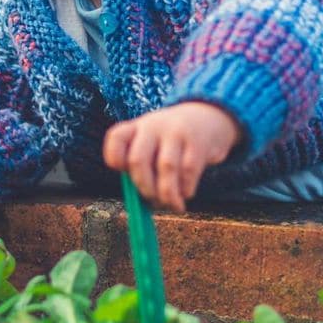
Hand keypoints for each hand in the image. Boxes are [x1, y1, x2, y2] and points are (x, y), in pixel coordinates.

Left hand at [102, 102, 241, 212]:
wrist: (207, 117)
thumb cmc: (172, 141)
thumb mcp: (153, 144)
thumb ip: (144, 168)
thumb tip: (142, 204)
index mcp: (136, 127)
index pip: (116, 138)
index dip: (115, 159)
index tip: (124, 173)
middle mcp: (152, 126)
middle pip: (138, 159)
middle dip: (144, 186)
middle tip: (152, 200)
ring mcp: (175, 132)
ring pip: (166, 167)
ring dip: (167, 193)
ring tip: (173, 205)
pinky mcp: (197, 142)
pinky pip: (188, 170)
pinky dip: (185, 188)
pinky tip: (186, 194)